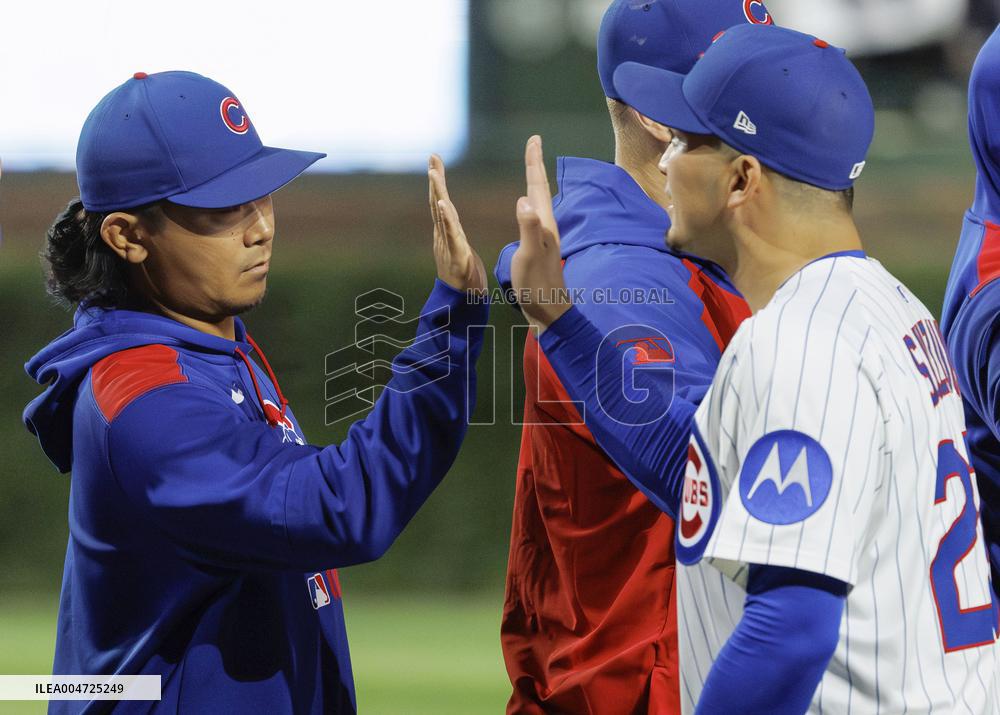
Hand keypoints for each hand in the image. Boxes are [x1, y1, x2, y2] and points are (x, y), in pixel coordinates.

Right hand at [429, 155, 486, 293]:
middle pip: (438, 204)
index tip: (435, 160)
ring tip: (433, 173)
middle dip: (435, 180)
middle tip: (432, 158)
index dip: (438, 182)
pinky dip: (446, 220)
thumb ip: (454, 234)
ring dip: (437, 194)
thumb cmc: (465, 281)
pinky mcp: (457, 259)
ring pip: (442, 217)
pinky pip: (451, 237)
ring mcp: (449, 248)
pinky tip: (443, 205)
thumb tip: (448, 217)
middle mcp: (445, 238)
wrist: (464, 309)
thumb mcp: (461, 251)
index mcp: (449, 234)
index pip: (443, 203)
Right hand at [511, 136, 571, 333]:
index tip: (534, 139)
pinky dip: (530, 202)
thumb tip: (523, 199)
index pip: (537, 186)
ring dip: (533, 182)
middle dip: (534, 165)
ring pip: (538, 201)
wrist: (549, 312)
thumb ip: (528, 228)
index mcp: (543, 225)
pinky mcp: (540, 247)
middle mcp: (546, 227)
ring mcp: (544, 237)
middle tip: (533, 143)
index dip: (534, 163)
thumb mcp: (529, 256)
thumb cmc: (538, 286)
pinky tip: (529, 207)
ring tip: (531, 168)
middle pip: (539, 189)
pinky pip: (534, 215)